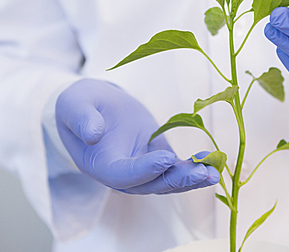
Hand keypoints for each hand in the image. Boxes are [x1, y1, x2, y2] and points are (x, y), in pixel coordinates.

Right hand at [55, 79, 218, 193]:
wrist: (93, 106)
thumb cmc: (80, 105)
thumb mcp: (75, 105)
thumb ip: (81, 119)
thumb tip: (93, 133)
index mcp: (101, 165)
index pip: (123, 175)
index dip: (144, 169)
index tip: (165, 157)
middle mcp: (123, 174)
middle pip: (152, 184)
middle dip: (178, 179)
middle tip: (203, 173)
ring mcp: (142, 168)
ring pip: (168, 180)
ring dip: (191, 178)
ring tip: (214, 172)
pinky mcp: (156, 157)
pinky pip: (175, 168)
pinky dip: (193, 167)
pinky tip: (211, 161)